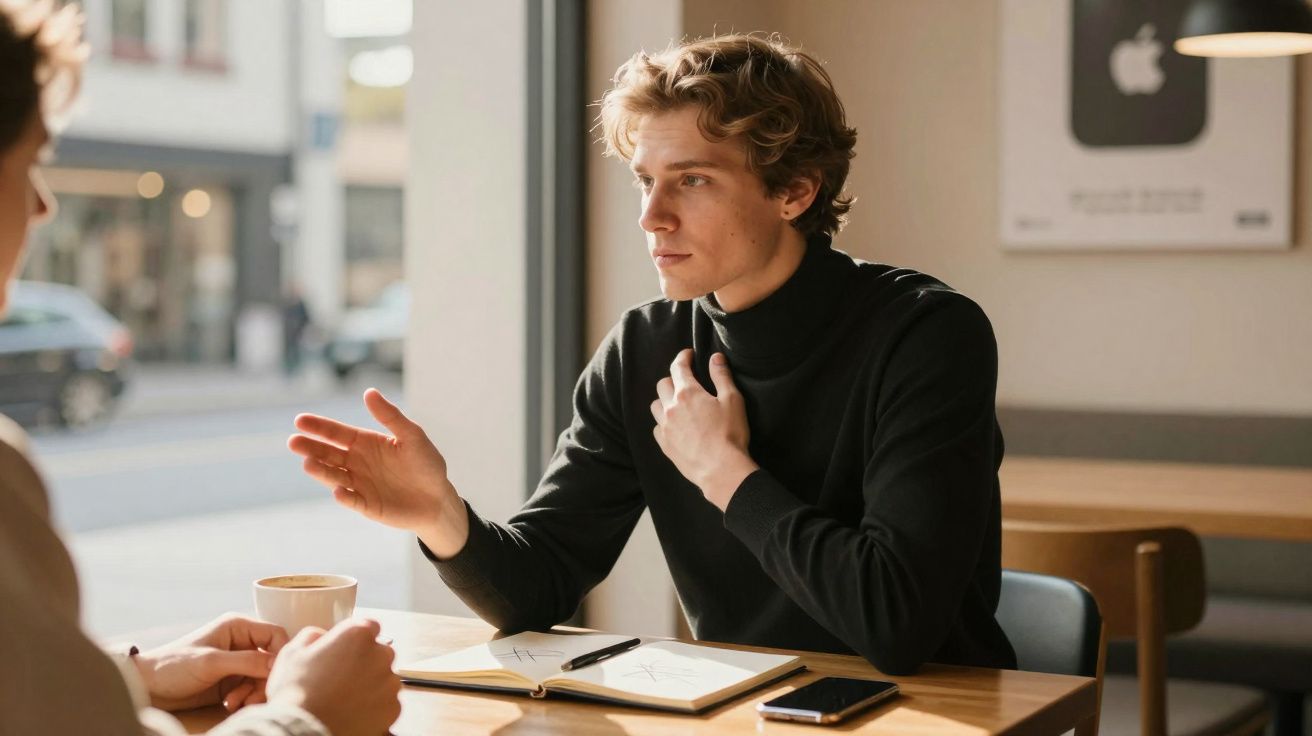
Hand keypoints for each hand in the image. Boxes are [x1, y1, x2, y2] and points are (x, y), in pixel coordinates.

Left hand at [133, 613, 287, 712]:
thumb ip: (247, 661)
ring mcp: (237, 662)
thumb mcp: (211, 662)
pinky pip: (250, 689)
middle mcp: (241, 642)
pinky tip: (229, 704)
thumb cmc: (173, 666)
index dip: (280, 654)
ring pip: (262, 677)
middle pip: (271, 660)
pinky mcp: (231, 680)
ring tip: (234, 703)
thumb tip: (279, 663)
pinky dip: (244, 698)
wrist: (147, 687)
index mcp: (238, 627)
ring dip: (252, 693)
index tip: (276, 675)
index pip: (275, 635)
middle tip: (250, 699)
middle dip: (263, 681)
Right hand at [265, 618, 401, 735]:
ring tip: (345, 699)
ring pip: (384, 678)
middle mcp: (380, 654)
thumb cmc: (296, 694)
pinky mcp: (394, 707)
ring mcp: (390, 682)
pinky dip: (375, 707)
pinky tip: (353, 712)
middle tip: (340, 679)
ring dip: (371, 685)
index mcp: (358, 634)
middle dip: (364, 663)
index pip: (369, 627)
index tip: (345, 651)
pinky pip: (387, 702)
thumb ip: (313, 635)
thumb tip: (322, 636)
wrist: (304, 732)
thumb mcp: (293, 653)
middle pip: (378, 653)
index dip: (355, 640)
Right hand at [289, 388, 469, 557]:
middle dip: (310, 448)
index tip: (300, 421)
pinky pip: (353, 501)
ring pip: (334, 476)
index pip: (336, 433)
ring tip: (308, 464)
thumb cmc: (426, 463)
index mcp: (364, 443)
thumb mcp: (412, 436)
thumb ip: (390, 416)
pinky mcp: (366, 505)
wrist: (438, 498)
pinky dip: (345, 497)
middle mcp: (356, 463)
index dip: (318, 427)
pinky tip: (339, 491)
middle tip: (293, 442)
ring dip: (321, 471)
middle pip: (328, 454)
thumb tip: (369, 392)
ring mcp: (359, 485)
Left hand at [650, 349, 758, 510]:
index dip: (683, 357)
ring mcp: (665, 427)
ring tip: (677, 404)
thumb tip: (715, 357)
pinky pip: (657, 427)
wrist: (721, 470)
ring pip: (656, 405)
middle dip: (673, 379)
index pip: (678, 367)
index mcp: (688, 393)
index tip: (688, 354)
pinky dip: (663, 422)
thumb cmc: (730, 434)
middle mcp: (671, 407)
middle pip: (663, 384)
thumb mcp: (732, 400)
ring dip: (664, 400)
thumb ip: (722, 376)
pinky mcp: (664, 445)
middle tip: (685, 381)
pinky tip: (674, 426)